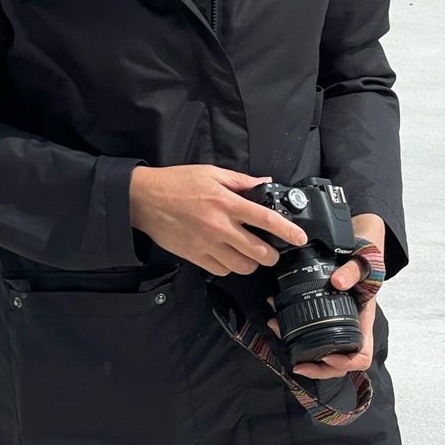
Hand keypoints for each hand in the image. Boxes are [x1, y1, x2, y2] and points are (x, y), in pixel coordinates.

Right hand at [129, 165, 307, 276]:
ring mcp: (206, 244)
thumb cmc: (176, 183)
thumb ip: (240, 181)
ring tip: (251, 254)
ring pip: (241, 266)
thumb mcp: (211, 173)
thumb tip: (264, 183)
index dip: (287, 230)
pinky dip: (229, 267)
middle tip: (273, 250)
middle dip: (272, 254)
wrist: (144, 199)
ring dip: (251, 263)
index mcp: (226, 203)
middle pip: (258, 251)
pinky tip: (229, 257)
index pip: (265, 219)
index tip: (299, 238)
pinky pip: (221, 271)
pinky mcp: (194, 256)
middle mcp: (219, 227)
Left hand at [267, 256, 376, 379]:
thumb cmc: (365, 262)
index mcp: (363, 323)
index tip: (328, 358)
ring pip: (322, 354)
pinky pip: (311, 337)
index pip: (361, 356)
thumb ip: (353, 271)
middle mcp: (351, 330)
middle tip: (298, 366)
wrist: (358, 253)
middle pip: (339, 364)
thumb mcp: (363, 263)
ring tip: (280, 336)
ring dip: (302, 353)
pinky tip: (278, 322)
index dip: (345, 363)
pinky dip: (294, 335)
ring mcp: (337, 327)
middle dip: (318, 369)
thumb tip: (338, 282)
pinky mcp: (323, 320)